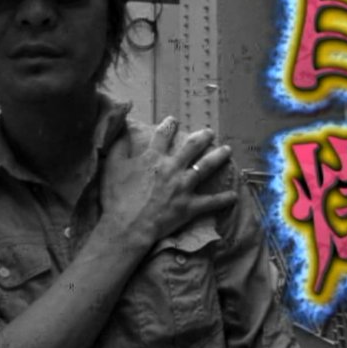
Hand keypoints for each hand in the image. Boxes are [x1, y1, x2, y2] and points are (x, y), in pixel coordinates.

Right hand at [98, 116, 237, 251]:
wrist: (128, 227)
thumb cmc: (117, 198)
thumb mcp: (112, 167)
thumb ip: (118, 146)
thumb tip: (121, 127)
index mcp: (153, 158)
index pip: (163, 135)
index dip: (169, 125)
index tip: (174, 120)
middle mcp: (172, 168)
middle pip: (192, 147)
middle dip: (202, 137)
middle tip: (210, 132)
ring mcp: (183, 187)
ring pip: (205, 167)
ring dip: (218, 157)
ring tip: (227, 149)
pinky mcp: (190, 206)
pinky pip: (210, 202)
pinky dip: (223, 199)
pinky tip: (234, 195)